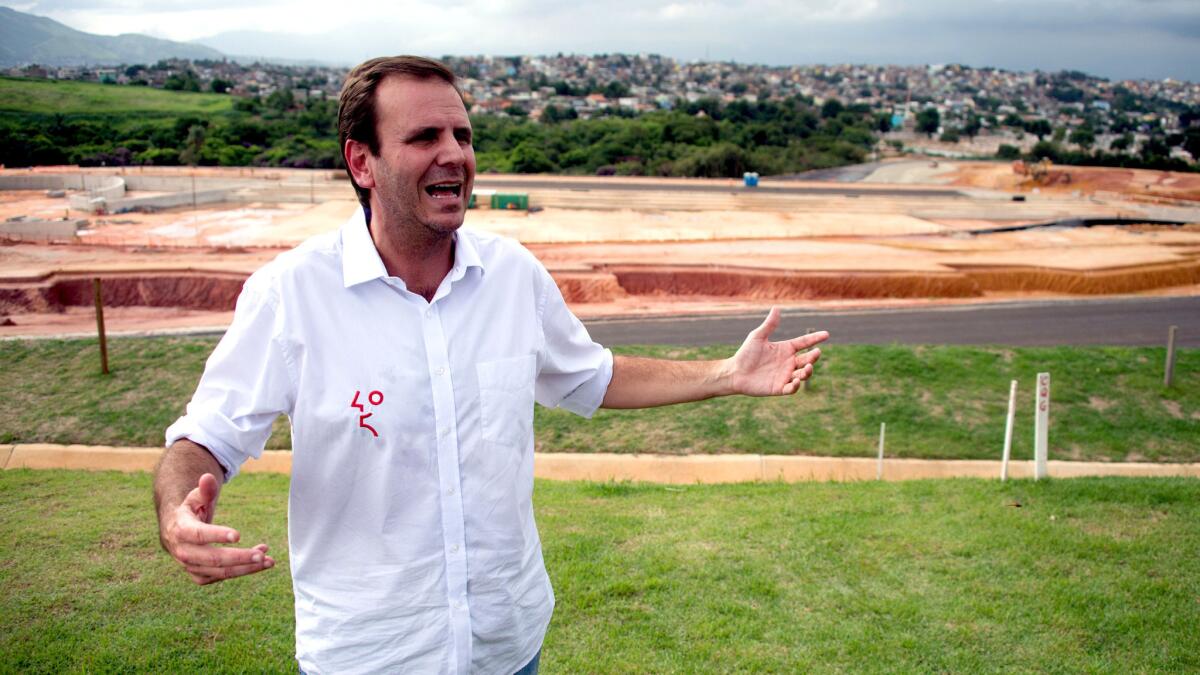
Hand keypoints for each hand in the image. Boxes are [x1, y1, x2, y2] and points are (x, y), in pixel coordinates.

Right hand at [160, 473, 274, 584]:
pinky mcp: (200, 576)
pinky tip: (261, 562)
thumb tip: (208, 477)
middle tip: (261, 554)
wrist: (176, 533)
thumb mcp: (195, 498)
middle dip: (239, 557)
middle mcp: (184, 552)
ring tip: (269, 560)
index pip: (199, 535)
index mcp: (181, 530)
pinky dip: (244, 570)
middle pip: (213, 559)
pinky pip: (224, 576)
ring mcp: (192, 567)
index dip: (217, 535)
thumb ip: (205, 490)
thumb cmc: (190, 512)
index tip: (238, 535)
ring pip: (221, 572)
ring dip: (247, 568)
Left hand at [725, 307, 828, 395]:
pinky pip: (791, 388)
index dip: (815, 338)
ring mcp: (785, 375)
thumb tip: (776, 308)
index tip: (827, 334)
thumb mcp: (757, 337)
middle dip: (814, 357)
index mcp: (785, 349)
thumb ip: (769, 325)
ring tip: (808, 367)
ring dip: (808, 371)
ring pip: (803, 374)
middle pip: (807, 359)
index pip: (804, 342)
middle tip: (817, 353)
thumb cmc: (745, 354)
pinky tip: (795, 381)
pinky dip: (796, 386)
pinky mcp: (779, 388)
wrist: (735, 372)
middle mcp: (788, 362)